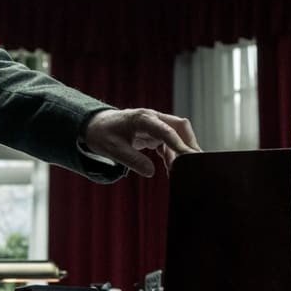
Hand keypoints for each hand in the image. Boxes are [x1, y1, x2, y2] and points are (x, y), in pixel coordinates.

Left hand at [82, 108, 200, 176]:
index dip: (179, 144)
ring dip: (182, 150)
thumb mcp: (113, 149)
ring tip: (179, 170)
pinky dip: (173, 154)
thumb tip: (150, 172)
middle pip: (179, 127)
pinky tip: (170, 166)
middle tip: (194, 164)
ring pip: (178, 134)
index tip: (188, 158)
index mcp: (142, 118)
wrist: (95, 126)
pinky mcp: (155, 132)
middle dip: (189, 144)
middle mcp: (152, 118)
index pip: (166, 130)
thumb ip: (132, 160)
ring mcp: (155, 124)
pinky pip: (170, 141)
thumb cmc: (103, 134)